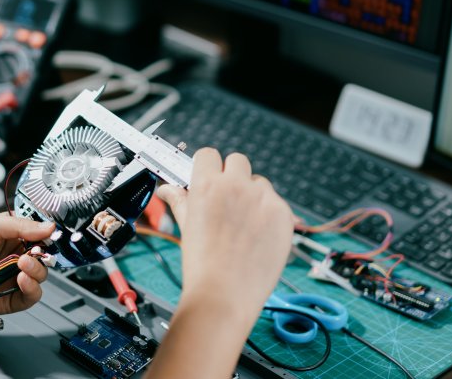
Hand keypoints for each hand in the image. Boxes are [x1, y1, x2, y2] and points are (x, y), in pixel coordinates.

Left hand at [0, 214, 54, 313]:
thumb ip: (19, 225)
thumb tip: (48, 227)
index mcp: (8, 238)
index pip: (38, 240)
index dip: (46, 241)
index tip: (51, 240)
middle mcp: (9, 259)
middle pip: (41, 262)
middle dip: (42, 259)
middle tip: (35, 254)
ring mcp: (5, 280)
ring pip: (36, 282)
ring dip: (37, 274)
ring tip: (24, 267)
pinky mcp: (0, 300)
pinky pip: (24, 301)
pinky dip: (29, 292)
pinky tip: (22, 281)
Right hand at [157, 149, 294, 321]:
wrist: (224, 295)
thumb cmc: (201, 264)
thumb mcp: (186, 227)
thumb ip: (180, 201)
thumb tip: (168, 189)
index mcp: (206, 185)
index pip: (209, 155)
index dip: (208, 168)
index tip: (209, 179)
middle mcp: (236, 186)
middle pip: (237, 161)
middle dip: (231, 176)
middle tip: (227, 201)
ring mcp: (263, 199)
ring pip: (259, 182)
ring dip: (252, 195)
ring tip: (243, 225)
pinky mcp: (283, 214)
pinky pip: (276, 203)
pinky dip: (269, 215)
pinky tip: (258, 236)